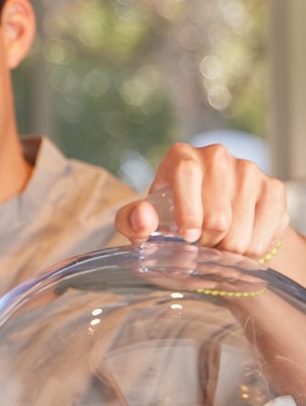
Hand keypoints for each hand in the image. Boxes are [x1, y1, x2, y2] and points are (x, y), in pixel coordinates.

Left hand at [115, 142, 291, 260]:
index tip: (189, 238)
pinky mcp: (273, 188)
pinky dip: (251, 249)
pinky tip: (240, 245)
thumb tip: (144, 217)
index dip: (188, 211)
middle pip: (218, 212)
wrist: (212, 225)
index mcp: (181, 157)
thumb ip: (132, 222)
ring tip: (218, 247)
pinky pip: (265, 230)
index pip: (186, 174)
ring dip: (228, 249)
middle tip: (201, 248)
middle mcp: (216, 156)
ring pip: (241, 227)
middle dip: (208, 242)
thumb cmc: (171, 222)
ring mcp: (248, 170)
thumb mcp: (144, 224)